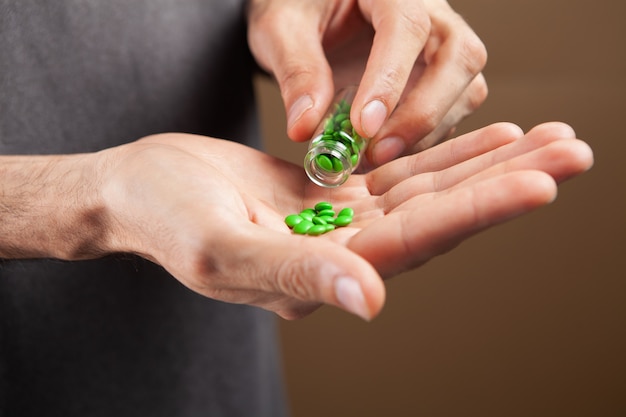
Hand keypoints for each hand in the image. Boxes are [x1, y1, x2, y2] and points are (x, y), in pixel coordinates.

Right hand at [98, 122, 592, 320]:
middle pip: (442, 214)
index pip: (417, 240)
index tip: (541, 183)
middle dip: (508, 182)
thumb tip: (371, 300)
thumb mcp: (224, 248)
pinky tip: (489, 137)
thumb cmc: (167, 218)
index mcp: (325, 274)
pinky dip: (447, 154)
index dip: (478, 210)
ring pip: (431, 189)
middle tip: (575, 151)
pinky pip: (402, 172)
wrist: (141, 188)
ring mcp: (343, 222)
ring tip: (550, 139)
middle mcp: (345, 253)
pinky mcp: (333, 194)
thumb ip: (298, 273)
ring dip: (491, 164)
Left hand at [247, 0, 487, 165]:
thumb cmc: (299, 9)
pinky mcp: (441, 80)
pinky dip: (424, 141)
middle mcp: (430, 12)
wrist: (312, 14)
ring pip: (467, 89)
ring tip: (376, 159)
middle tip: (378, 152)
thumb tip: (305, 127)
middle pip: (458, 56)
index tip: (363, 126)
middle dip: (422, 113)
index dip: (390, 79)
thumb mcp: (281, 28)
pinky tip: (387, 156)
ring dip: (427, 133)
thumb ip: (295, 70)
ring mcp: (442, 47)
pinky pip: (452, 113)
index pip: (407, 27)